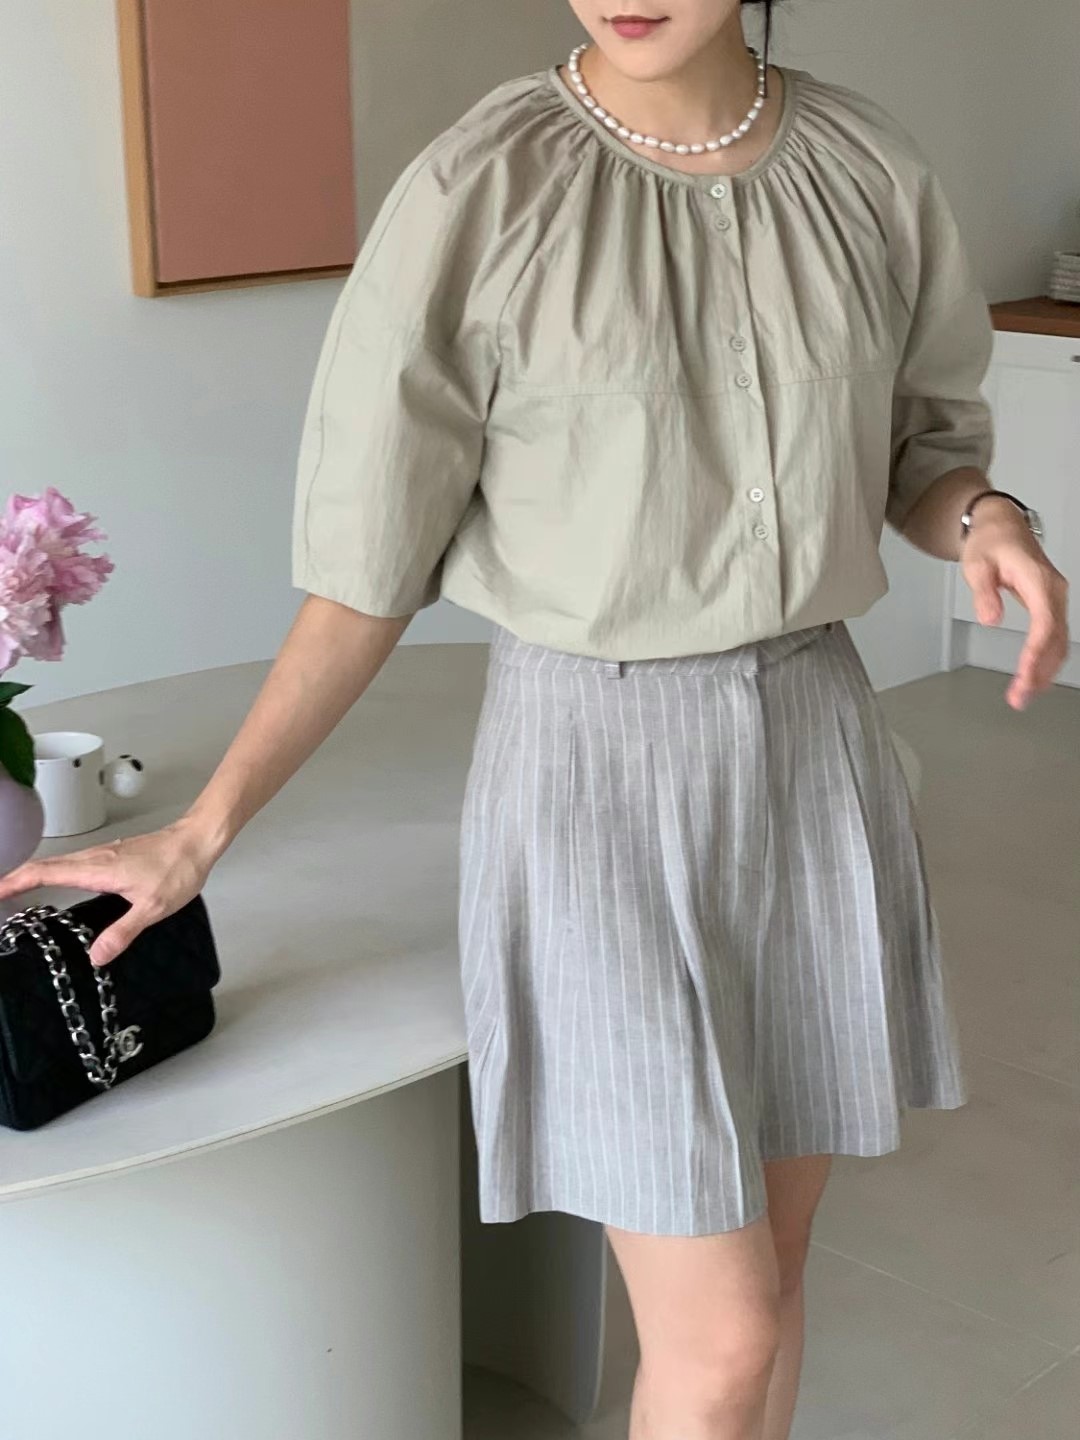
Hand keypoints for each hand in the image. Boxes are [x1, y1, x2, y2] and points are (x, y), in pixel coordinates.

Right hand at [0, 818, 217, 966]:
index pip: (45, 873)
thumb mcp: (152, 907)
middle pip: (45, 866)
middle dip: (16, 879)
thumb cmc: (178, 868)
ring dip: (34, 874)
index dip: (16, 882)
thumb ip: (123, 932)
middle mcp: (95, 858)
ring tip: (16, 890)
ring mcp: (104, 854)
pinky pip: (75, 862)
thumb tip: (96, 955)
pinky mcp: (113, 855)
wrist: (197, 841)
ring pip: (60, 862)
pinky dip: (56, 871)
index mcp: (98, 869)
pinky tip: (60, 881)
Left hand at [961, 499, 1069, 709]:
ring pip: (1058, 642)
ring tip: (1024, 695)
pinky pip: (1053, 637)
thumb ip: (984, 593)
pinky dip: (1045, 660)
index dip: (1036, 653)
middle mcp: (1053, 591)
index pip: (1044, 623)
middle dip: (1039, 672)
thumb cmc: (990, 542)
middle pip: (1054, 639)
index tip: (1025, 675)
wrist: (1001, 526)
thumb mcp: (977, 564)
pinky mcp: (1049, 604)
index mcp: (1038, 580)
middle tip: (1020, 697)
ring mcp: (1054, 598)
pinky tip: (1034, 677)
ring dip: (1044, 671)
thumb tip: (990, 618)